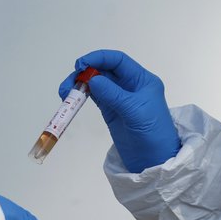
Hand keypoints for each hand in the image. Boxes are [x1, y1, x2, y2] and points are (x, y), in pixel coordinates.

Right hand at [58, 49, 180, 172]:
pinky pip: (94, 97)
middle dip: (85, 72)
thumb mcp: (135, 111)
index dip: (99, 58)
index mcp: (142, 80)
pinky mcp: (110, 111)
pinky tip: (72, 98)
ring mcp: (119, 98)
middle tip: (70, 83)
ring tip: (65, 92)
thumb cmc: (153, 134)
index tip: (81, 64)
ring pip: (96, 83)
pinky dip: (82, 95)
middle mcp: (130, 86)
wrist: (154, 161)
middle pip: (104, 70)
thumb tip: (93, 79)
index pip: (118, 61)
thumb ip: (114, 94)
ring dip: (80, 84)